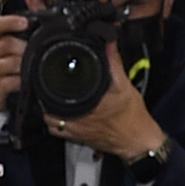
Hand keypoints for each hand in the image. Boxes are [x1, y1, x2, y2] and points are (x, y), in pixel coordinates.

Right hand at [0, 11, 28, 112]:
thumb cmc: (2, 66)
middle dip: (24, 47)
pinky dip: (19, 81)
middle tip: (35, 51)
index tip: (25, 22)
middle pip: (5, 44)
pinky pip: (7, 82)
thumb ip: (22, 21)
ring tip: (31, 66)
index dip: (10, 22)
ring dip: (23, 64)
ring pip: (8, 63)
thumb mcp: (8, 44)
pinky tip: (24, 81)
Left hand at [44, 43, 164, 159]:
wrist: (138, 141)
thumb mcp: (124, 86)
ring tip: (54, 100)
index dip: (46, 87)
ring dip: (50, 112)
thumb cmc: (133, 118)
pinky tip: (64, 115)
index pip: (52, 99)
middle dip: (46, 99)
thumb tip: (109, 44)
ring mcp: (76, 133)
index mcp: (84, 108)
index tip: (48, 79)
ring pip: (51, 124)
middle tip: (50, 88)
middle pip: (47, 112)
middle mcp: (76, 123)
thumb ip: (114, 63)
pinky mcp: (79, 140)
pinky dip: (58, 124)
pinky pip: (60, 133)